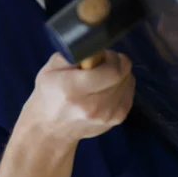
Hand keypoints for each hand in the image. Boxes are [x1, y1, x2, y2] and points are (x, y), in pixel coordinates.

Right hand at [20, 50, 134, 144]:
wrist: (50, 128)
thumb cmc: (48, 95)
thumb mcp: (49, 70)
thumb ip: (72, 55)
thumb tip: (93, 48)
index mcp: (73, 90)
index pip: (111, 71)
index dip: (111, 57)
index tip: (102, 54)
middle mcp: (92, 106)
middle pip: (122, 76)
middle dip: (116, 62)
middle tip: (104, 60)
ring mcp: (106, 115)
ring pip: (128, 82)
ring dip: (119, 73)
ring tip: (103, 74)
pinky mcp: (116, 120)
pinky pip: (129, 93)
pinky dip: (122, 84)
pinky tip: (108, 85)